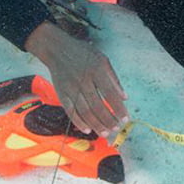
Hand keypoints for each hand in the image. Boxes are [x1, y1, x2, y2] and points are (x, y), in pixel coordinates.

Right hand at [24, 21, 128, 136]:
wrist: (58, 50)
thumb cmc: (83, 54)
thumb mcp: (103, 60)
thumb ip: (114, 79)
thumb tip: (124, 98)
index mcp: (96, 70)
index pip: (110, 94)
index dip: (118, 108)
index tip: (125, 118)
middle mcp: (83, 80)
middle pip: (97, 106)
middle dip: (108, 120)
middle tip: (116, 129)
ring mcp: (71, 88)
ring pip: (84, 111)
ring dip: (96, 125)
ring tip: (105, 133)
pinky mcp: (61, 94)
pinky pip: (70, 111)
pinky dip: (79, 122)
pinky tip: (87, 129)